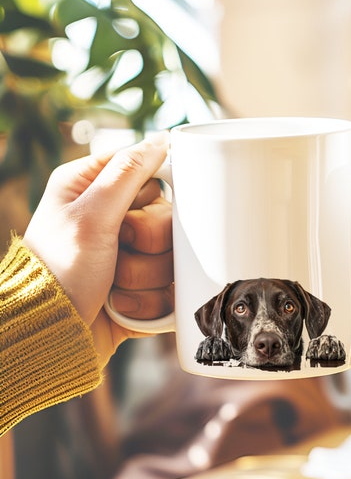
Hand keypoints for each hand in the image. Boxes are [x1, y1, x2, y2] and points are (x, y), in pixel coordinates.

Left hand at [23, 136, 172, 366]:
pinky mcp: (141, 289)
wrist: (50, 338)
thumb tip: (160, 140)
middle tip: (118, 252)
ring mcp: (127, 256)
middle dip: (149, 245)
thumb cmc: (58, 273)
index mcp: (91, 190)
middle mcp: (110, 220)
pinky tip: (122, 306)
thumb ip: (128, 174)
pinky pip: (170, 289)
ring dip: (145, 277)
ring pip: (172, 257)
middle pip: (167, 219)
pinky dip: (149, 302)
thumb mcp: (90, 216)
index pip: (148, 174)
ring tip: (114, 286)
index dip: (149, 196)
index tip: (133, 213)